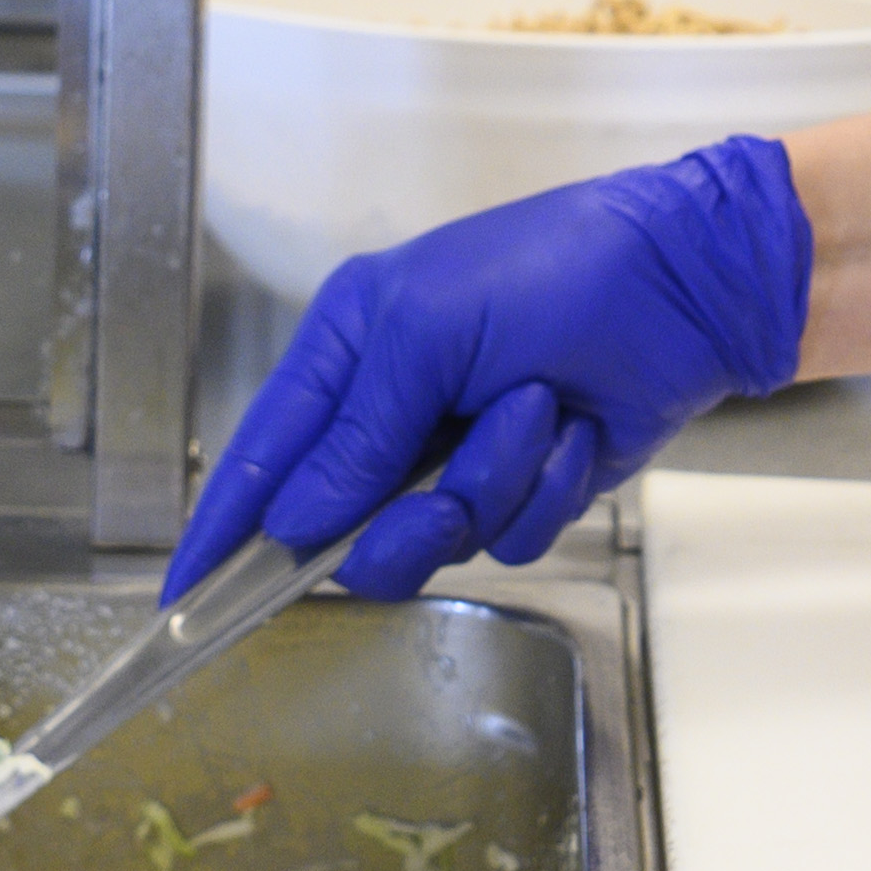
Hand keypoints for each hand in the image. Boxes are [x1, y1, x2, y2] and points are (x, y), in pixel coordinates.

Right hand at [168, 139, 813, 601]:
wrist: (686, 283)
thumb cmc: (553, 270)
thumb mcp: (429, 330)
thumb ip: (356, 434)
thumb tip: (293, 523)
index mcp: (349, 351)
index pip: (264, 455)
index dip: (224, 530)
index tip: (184, 601)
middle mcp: (396, 412)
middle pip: (347, 525)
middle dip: (401, 520)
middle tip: (443, 498)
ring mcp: (463, 457)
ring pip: (436, 541)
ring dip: (494, 484)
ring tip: (535, 410)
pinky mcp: (527, 488)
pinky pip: (514, 537)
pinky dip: (547, 487)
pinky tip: (573, 426)